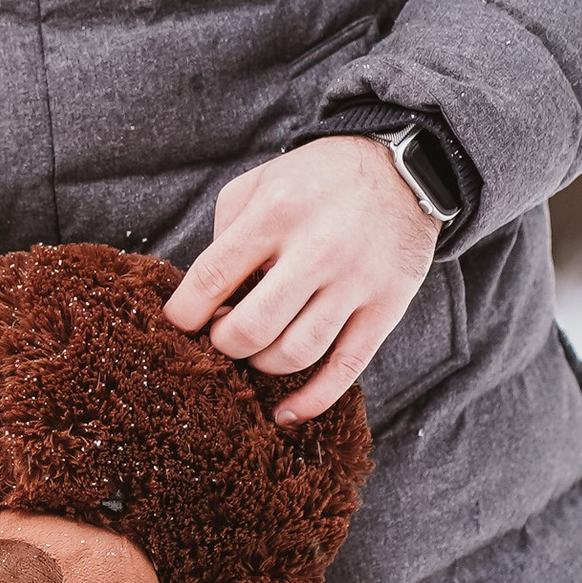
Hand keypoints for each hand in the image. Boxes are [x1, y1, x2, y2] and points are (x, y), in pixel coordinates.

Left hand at [161, 136, 440, 411]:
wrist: (401, 169)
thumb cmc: (317, 180)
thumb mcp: (262, 183)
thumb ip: (227, 234)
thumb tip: (206, 298)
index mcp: (276, 213)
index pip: (212, 279)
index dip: (184, 314)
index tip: (179, 324)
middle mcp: (317, 249)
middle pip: (251, 328)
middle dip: (223, 344)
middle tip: (222, 336)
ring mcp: (355, 282)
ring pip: (294, 354)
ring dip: (261, 366)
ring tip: (256, 350)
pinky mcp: (385, 308)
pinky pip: (345, 370)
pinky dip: (311, 401)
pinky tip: (285, 413)